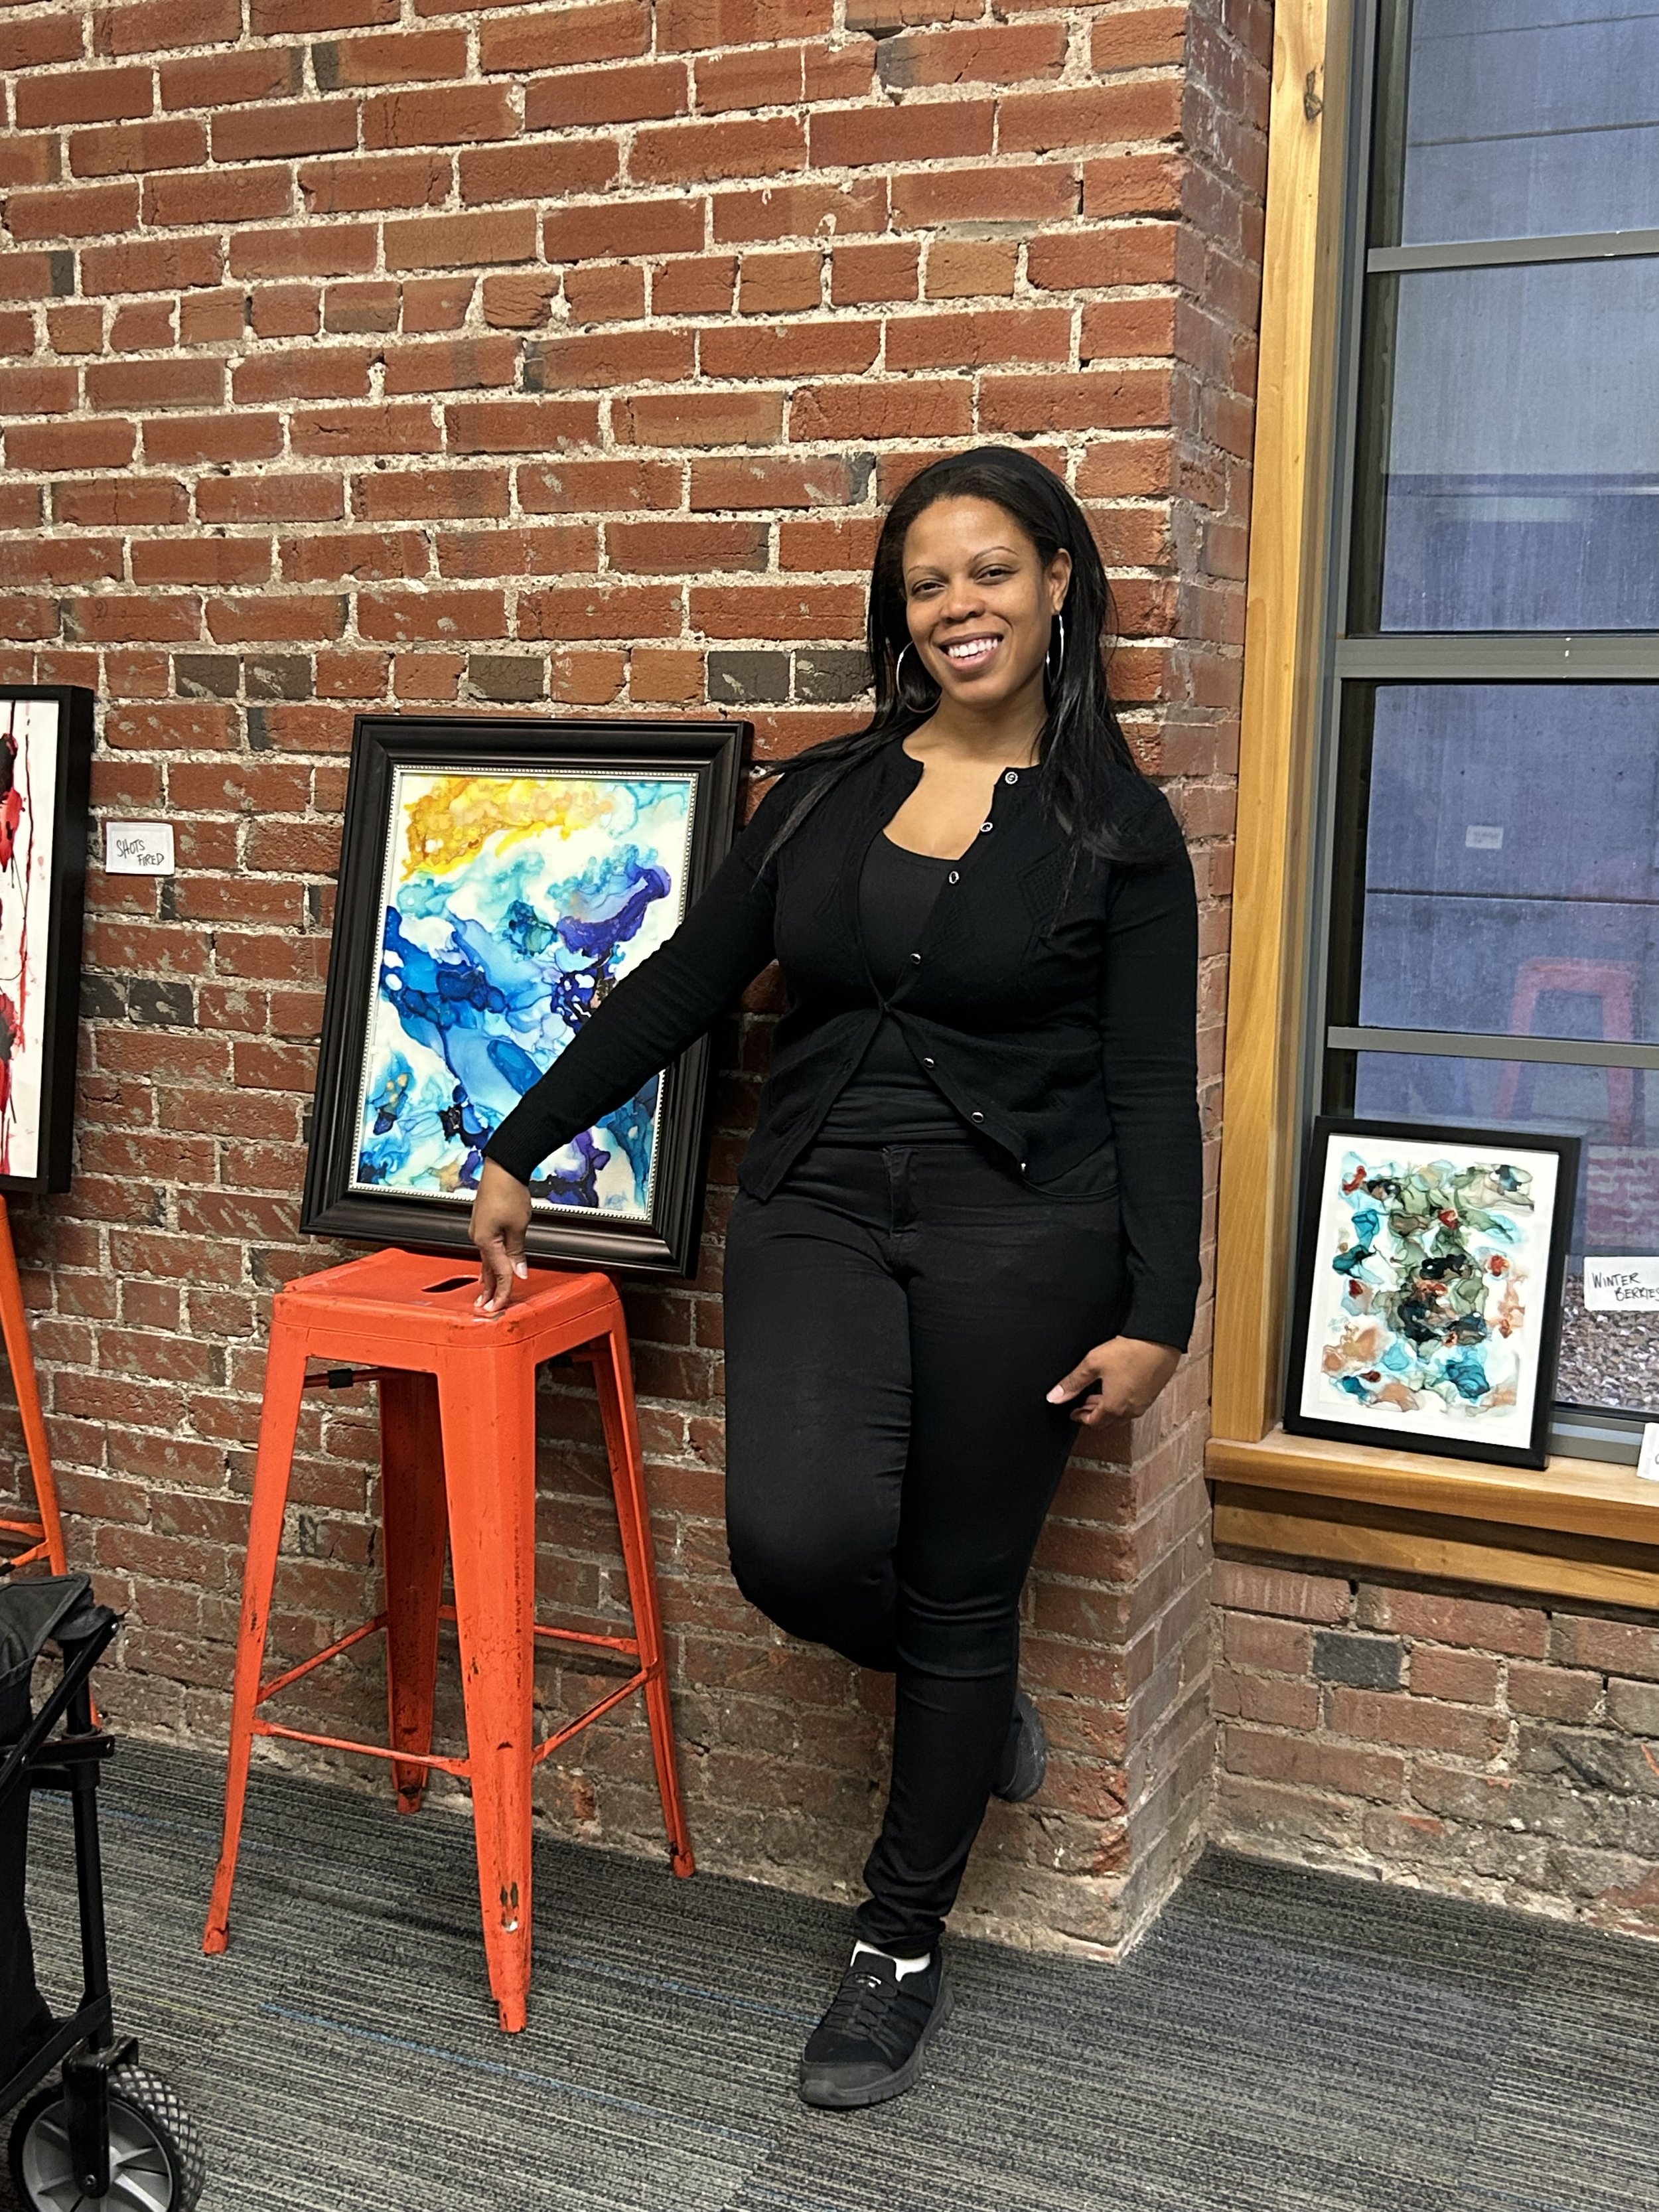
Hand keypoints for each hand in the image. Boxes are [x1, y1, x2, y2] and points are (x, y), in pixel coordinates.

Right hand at [470, 1158, 531, 1314]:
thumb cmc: (509, 1191)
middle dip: (491, 1289)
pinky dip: (490, 1261)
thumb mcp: (518, 1226)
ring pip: (486, 1260)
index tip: (502, 1305)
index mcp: (486, 1240)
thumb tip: (519, 1272)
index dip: (503, 1290)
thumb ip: (517, 1252)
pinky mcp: (483, 1224)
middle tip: (489, 1307)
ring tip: (488, 1294)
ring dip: (490, 1277)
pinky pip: (486, 1248)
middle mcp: (478, 1237)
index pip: (498, 1272)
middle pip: (488, 1269)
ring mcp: (479, 1230)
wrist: (503, 1168)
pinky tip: (490, 1267)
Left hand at [1047, 1336, 1179, 1425]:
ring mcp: (1143, 1404)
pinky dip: (1122, 1404)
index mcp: (1114, 1407)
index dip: (1081, 1418)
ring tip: (1099, 1395)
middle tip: (1084, 1404)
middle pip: (1108, 1422)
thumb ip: (1072, 1382)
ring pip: (1122, 1416)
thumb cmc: (1129, 1352)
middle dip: (1094, 1415)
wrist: (1159, 1341)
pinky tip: (1118, 1388)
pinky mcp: (1152, 1395)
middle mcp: (1130, 1410)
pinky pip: (1133, 1407)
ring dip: (1108, 1410)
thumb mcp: (1093, 1364)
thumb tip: (1054, 1397)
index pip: (1094, 1423)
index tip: (1074, 1412)